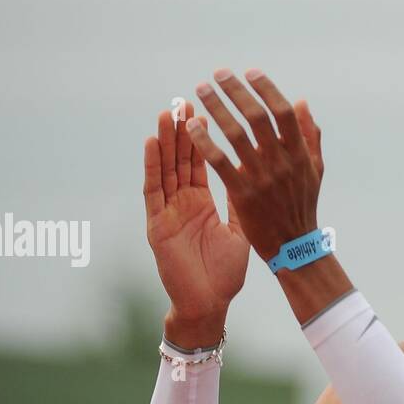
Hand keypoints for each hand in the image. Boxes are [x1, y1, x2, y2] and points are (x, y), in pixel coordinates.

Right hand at [143, 100, 249, 332]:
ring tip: (168, 111)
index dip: (201, 137)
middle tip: (185, 100)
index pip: (199, 163)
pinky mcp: (156, 224)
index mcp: (202, 204)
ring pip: (164, 169)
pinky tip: (153, 142)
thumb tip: (251, 172)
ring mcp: (167, 212)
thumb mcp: (238, 230)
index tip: (205, 110)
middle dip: (181, 131)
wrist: (210, 304)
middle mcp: (182, 204)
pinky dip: (152, 165)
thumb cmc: (225, 274)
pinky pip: (153, 190)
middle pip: (179, 159)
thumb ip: (239, 201)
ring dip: (165, 140)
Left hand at [184, 68, 325, 263]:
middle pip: (257, 117)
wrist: (294, 246)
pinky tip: (192, 127)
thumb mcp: (314, 169)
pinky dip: (205, 142)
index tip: (249, 72)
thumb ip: (309, 135)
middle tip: (218, 74)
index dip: (266, 88)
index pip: (282, 111)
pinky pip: (220, 162)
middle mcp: (281, 162)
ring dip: (217, 109)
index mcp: (299, 153)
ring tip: (201, 90)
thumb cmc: (303, 204)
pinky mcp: (243, 195)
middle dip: (236, 91)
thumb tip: (301, 102)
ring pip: (236, 135)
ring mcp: (262, 178)